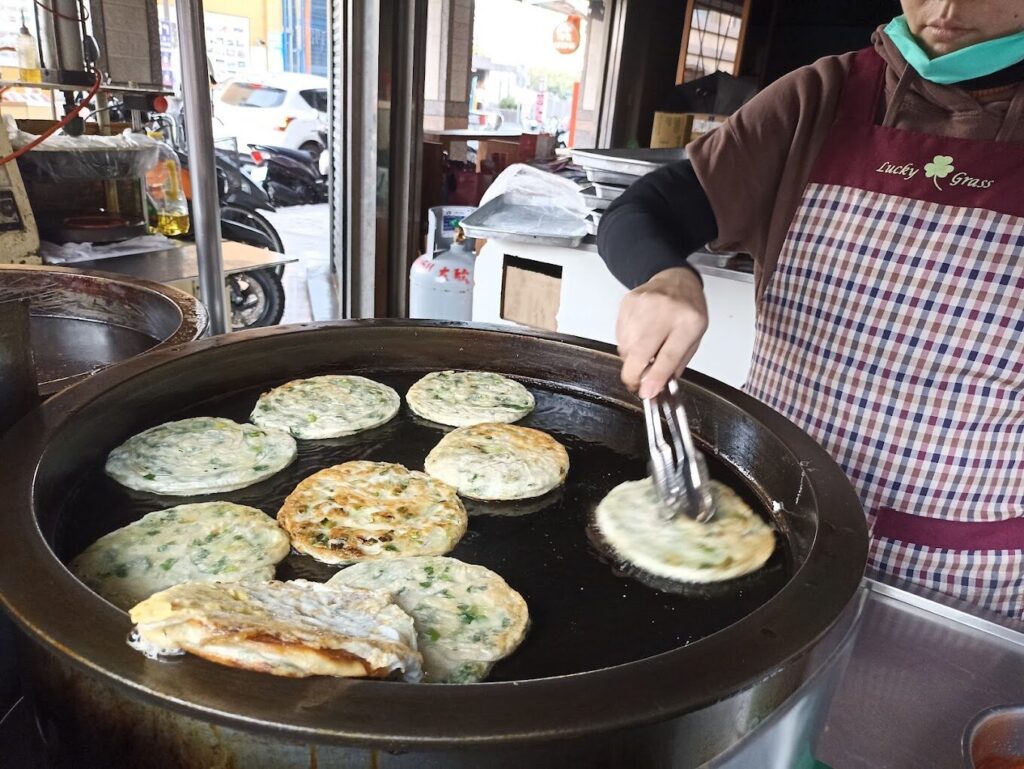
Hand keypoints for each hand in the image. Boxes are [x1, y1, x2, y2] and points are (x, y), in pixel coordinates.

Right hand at [616, 267, 707, 398]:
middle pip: (640, 351)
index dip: (655, 377)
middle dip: (634, 374)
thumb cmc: (687, 310)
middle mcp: (665, 310)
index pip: (669, 355)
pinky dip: (627, 345)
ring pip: (626, 346)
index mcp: (689, 321)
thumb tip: (655, 386)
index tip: (646, 392)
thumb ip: (676, 363)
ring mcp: (643, 305)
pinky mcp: (627, 304)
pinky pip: (619, 336)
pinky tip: (638, 338)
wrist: (675, 280)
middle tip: (637, 384)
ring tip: (644, 352)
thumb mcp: (694, 338)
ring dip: (631, 359)